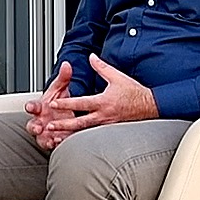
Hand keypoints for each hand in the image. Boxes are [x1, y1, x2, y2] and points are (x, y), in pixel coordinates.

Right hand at [25, 62, 76, 149]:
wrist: (63, 115)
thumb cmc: (57, 103)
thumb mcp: (60, 90)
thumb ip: (63, 78)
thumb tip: (67, 65)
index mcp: (39, 107)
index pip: (31, 106)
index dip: (30, 107)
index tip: (30, 107)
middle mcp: (40, 121)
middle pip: (31, 125)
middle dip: (34, 127)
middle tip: (38, 127)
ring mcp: (46, 132)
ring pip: (41, 137)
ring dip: (45, 138)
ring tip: (51, 138)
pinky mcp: (54, 140)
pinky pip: (53, 144)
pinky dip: (56, 144)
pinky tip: (60, 142)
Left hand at [41, 53, 157, 134]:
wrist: (150, 107)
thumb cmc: (134, 93)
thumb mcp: (117, 77)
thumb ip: (101, 67)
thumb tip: (91, 56)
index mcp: (104, 102)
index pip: (81, 103)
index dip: (66, 103)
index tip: (53, 103)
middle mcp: (104, 116)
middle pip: (79, 122)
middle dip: (63, 125)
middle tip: (49, 126)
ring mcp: (106, 126)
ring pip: (84, 132)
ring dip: (69, 135)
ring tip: (55, 138)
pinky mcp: (109, 131)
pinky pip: (92, 136)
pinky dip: (80, 140)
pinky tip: (71, 142)